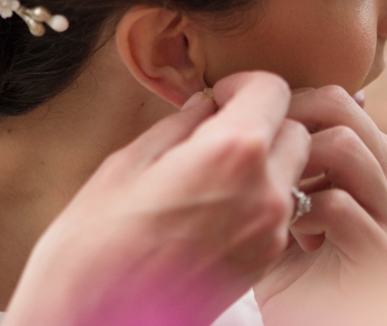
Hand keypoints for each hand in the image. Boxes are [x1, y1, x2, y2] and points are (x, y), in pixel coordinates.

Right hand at [4, 71, 309, 325]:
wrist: (92, 324)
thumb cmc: (94, 244)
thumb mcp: (127, 164)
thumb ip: (179, 126)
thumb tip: (205, 105)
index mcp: (232, 153)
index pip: (274, 89)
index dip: (244, 85)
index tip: (218, 97)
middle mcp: (265, 192)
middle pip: (295, 130)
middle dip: (264, 121)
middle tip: (219, 131)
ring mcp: (270, 233)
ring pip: (293, 171)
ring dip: (267, 161)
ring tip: (215, 171)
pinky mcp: (264, 263)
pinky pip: (280, 211)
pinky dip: (261, 197)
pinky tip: (216, 205)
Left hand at [254, 86, 386, 324]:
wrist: (299, 317)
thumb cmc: (284, 250)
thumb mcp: (290, 185)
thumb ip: (295, 142)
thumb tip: (273, 84)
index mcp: (381, 157)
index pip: (340, 98)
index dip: (288, 103)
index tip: (248, 122)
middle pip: (344, 112)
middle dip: (289, 122)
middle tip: (256, 148)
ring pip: (344, 148)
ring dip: (295, 165)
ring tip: (277, 191)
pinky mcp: (386, 255)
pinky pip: (337, 205)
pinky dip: (300, 212)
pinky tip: (289, 231)